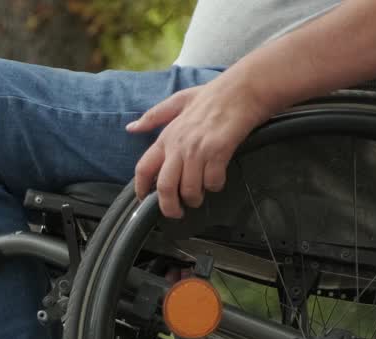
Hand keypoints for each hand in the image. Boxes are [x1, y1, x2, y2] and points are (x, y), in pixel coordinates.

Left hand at [127, 77, 276, 218]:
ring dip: (195, 198)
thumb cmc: (213, 95)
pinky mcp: (219, 151)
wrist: (244, 89)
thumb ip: (154, 116)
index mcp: (166, 136)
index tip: (144, 199)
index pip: (144, 168)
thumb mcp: (178, 101)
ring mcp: (198, 149)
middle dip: (169, 207)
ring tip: (198, 197)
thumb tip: (131, 128)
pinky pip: (212, 182)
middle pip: (165, 187)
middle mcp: (179, 145)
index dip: (141, 188)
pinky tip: (217, 180)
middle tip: (176, 212)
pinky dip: (215, 186)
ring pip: (189, 189)